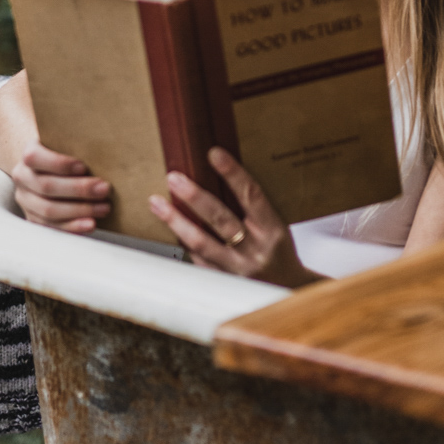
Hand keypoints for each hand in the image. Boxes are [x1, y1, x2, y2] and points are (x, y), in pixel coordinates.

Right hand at [11, 143, 109, 232]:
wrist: (52, 170)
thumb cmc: (66, 155)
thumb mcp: (68, 145)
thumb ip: (78, 147)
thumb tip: (107, 150)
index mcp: (29, 154)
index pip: (34, 157)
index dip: (59, 163)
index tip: (83, 167)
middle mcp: (23, 177)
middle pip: (46, 186)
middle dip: (78, 189)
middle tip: (104, 189)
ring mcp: (26, 200)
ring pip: (48, 210)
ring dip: (80, 210)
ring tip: (104, 208)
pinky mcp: (34, 218)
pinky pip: (52, 227)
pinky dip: (73, 227)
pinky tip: (91, 224)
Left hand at [148, 147, 321, 286]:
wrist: (287, 290)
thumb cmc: (278, 252)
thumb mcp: (275, 227)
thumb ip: (252, 208)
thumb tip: (217, 177)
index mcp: (272, 231)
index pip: (252, 196)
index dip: (233, 173)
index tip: (214, 154)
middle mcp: (256, 250)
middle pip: (222, 219)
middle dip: (195, 197)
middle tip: (174, 178)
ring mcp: (237, 270)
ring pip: (202, 243)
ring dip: (176, 221)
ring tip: (157, 203)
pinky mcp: (223, 283)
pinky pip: (197, 260)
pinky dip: (182, 241)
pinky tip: (169, 227)